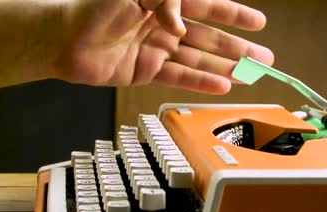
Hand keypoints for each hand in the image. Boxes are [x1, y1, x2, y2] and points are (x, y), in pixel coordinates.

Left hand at [55, 0, 273, 93]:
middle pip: (209, 36)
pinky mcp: (145, 71)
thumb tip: (183, 27)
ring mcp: (156, 49)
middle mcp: (163, 24)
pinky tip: (221, 87)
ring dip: (225, 67)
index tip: (259, 23)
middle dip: (238, 47)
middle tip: (264, 59)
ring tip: (250, 76)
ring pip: (199, 58)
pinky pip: (178, 77)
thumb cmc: (93, 8)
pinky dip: (200, 82)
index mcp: (164, 1)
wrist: (62, 39)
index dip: (235, 14)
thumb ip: (167, 0)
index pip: (208, 6)